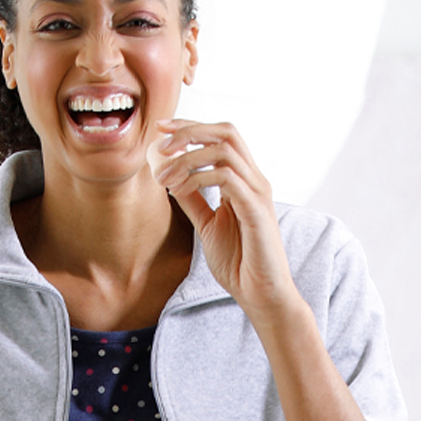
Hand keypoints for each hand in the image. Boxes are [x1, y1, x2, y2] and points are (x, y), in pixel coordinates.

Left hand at [151, 118, 299, 321]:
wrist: (260, 293)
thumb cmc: (240, 263)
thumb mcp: (208, 225)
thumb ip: (193, 201)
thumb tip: (171, 179)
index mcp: (244, 180)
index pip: (220, 138)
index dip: (191, 127)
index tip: (161, 130)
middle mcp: (254, 180)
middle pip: (226, 133)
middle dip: (190, 131)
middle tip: (160, 145)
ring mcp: (257, 192)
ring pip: (224, 151)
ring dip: (187, 158)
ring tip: (163, 176)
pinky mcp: (256, 209)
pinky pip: (226, 178)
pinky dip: (197, 179)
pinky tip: (179, 190)